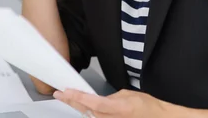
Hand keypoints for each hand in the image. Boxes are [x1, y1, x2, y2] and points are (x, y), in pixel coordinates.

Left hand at [54, 89, 170, 117]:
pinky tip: (80, 108)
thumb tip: (97, 99)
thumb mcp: (128, 95)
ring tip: (66, 98)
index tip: (66, 91)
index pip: (94, 103)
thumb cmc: (148, 107)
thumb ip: (111, 98)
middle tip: (59, 94)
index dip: (79, 98)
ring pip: (90, 117)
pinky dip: (88, 114)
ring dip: (78, 108)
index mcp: (120, 108)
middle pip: (88, 111)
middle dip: (72, 102)